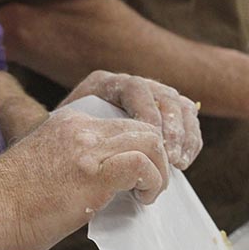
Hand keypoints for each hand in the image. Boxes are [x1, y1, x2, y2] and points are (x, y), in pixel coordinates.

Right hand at [0, 106, 168, 249]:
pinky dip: (152, 182)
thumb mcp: (45, 171)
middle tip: (150, 187)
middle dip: (157, 157)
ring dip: (159, 171)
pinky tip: (142, 200)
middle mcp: (80, 127)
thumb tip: (99, 193)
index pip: (121, 122)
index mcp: (68, 123)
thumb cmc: (6, 206)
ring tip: (148, 195)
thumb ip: (74, 169)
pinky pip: (142, 165)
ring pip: (151, 140)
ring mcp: (87, 147)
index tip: (138, 177)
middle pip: (143, 126)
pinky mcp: (93, 171)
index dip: (139, 149)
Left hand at [61, 70, 202, 169]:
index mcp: (104, 84)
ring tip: (179, 164)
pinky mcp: (167, 116)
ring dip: (185, 136)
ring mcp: (152, 99)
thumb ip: (63, 129)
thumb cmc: (60, 150)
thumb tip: (80, 135)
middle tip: (171, 157)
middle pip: (163, 96)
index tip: (152, 141)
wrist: (69, 155)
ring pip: (180, 107)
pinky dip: (191, 141)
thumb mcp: (57, 135)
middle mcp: (131, 86)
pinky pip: (188, 121)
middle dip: (172, 128)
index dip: (147, 113)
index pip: (134, 88)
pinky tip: (183, 163)